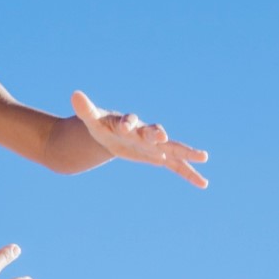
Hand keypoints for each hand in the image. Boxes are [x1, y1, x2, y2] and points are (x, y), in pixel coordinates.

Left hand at [71, 90, 209, 188]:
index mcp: (128, 123)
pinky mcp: (159, 156)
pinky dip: (188, 173)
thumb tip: (74, 94)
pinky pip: (176, 166)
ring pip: (173, 147)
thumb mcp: (92, 120)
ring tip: (204, 156)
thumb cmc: (102, 125)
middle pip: (154, 131)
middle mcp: (145, 132)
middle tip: (163, 135)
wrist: (113, 134)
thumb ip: (86, 109)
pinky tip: (203, 183)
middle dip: (158, 133)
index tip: (125, 126)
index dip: (127, 123)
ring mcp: (154, 144)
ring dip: (186, 152)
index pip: (129, 121)